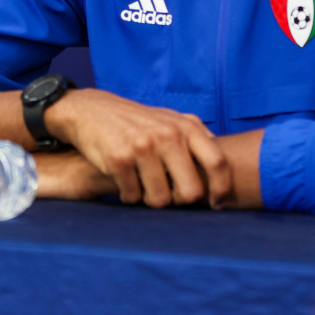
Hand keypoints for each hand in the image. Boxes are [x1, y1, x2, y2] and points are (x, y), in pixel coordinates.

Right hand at [44, 89, 232, 208]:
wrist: (91, 110)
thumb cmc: (137, 122)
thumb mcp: (171, 120)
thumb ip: (197, 139)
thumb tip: (223, 172)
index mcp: (186, 126)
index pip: (218, 163)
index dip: (222, 190)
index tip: (216, 204)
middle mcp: (167, 135)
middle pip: (190, 192)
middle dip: (179, 200)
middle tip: (167, 194)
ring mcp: (142, 146)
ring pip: (160, 200)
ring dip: (150, 199)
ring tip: (142, 185)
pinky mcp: (118, 159)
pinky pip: (132, 197)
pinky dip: (128, 195)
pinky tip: (124, 181)